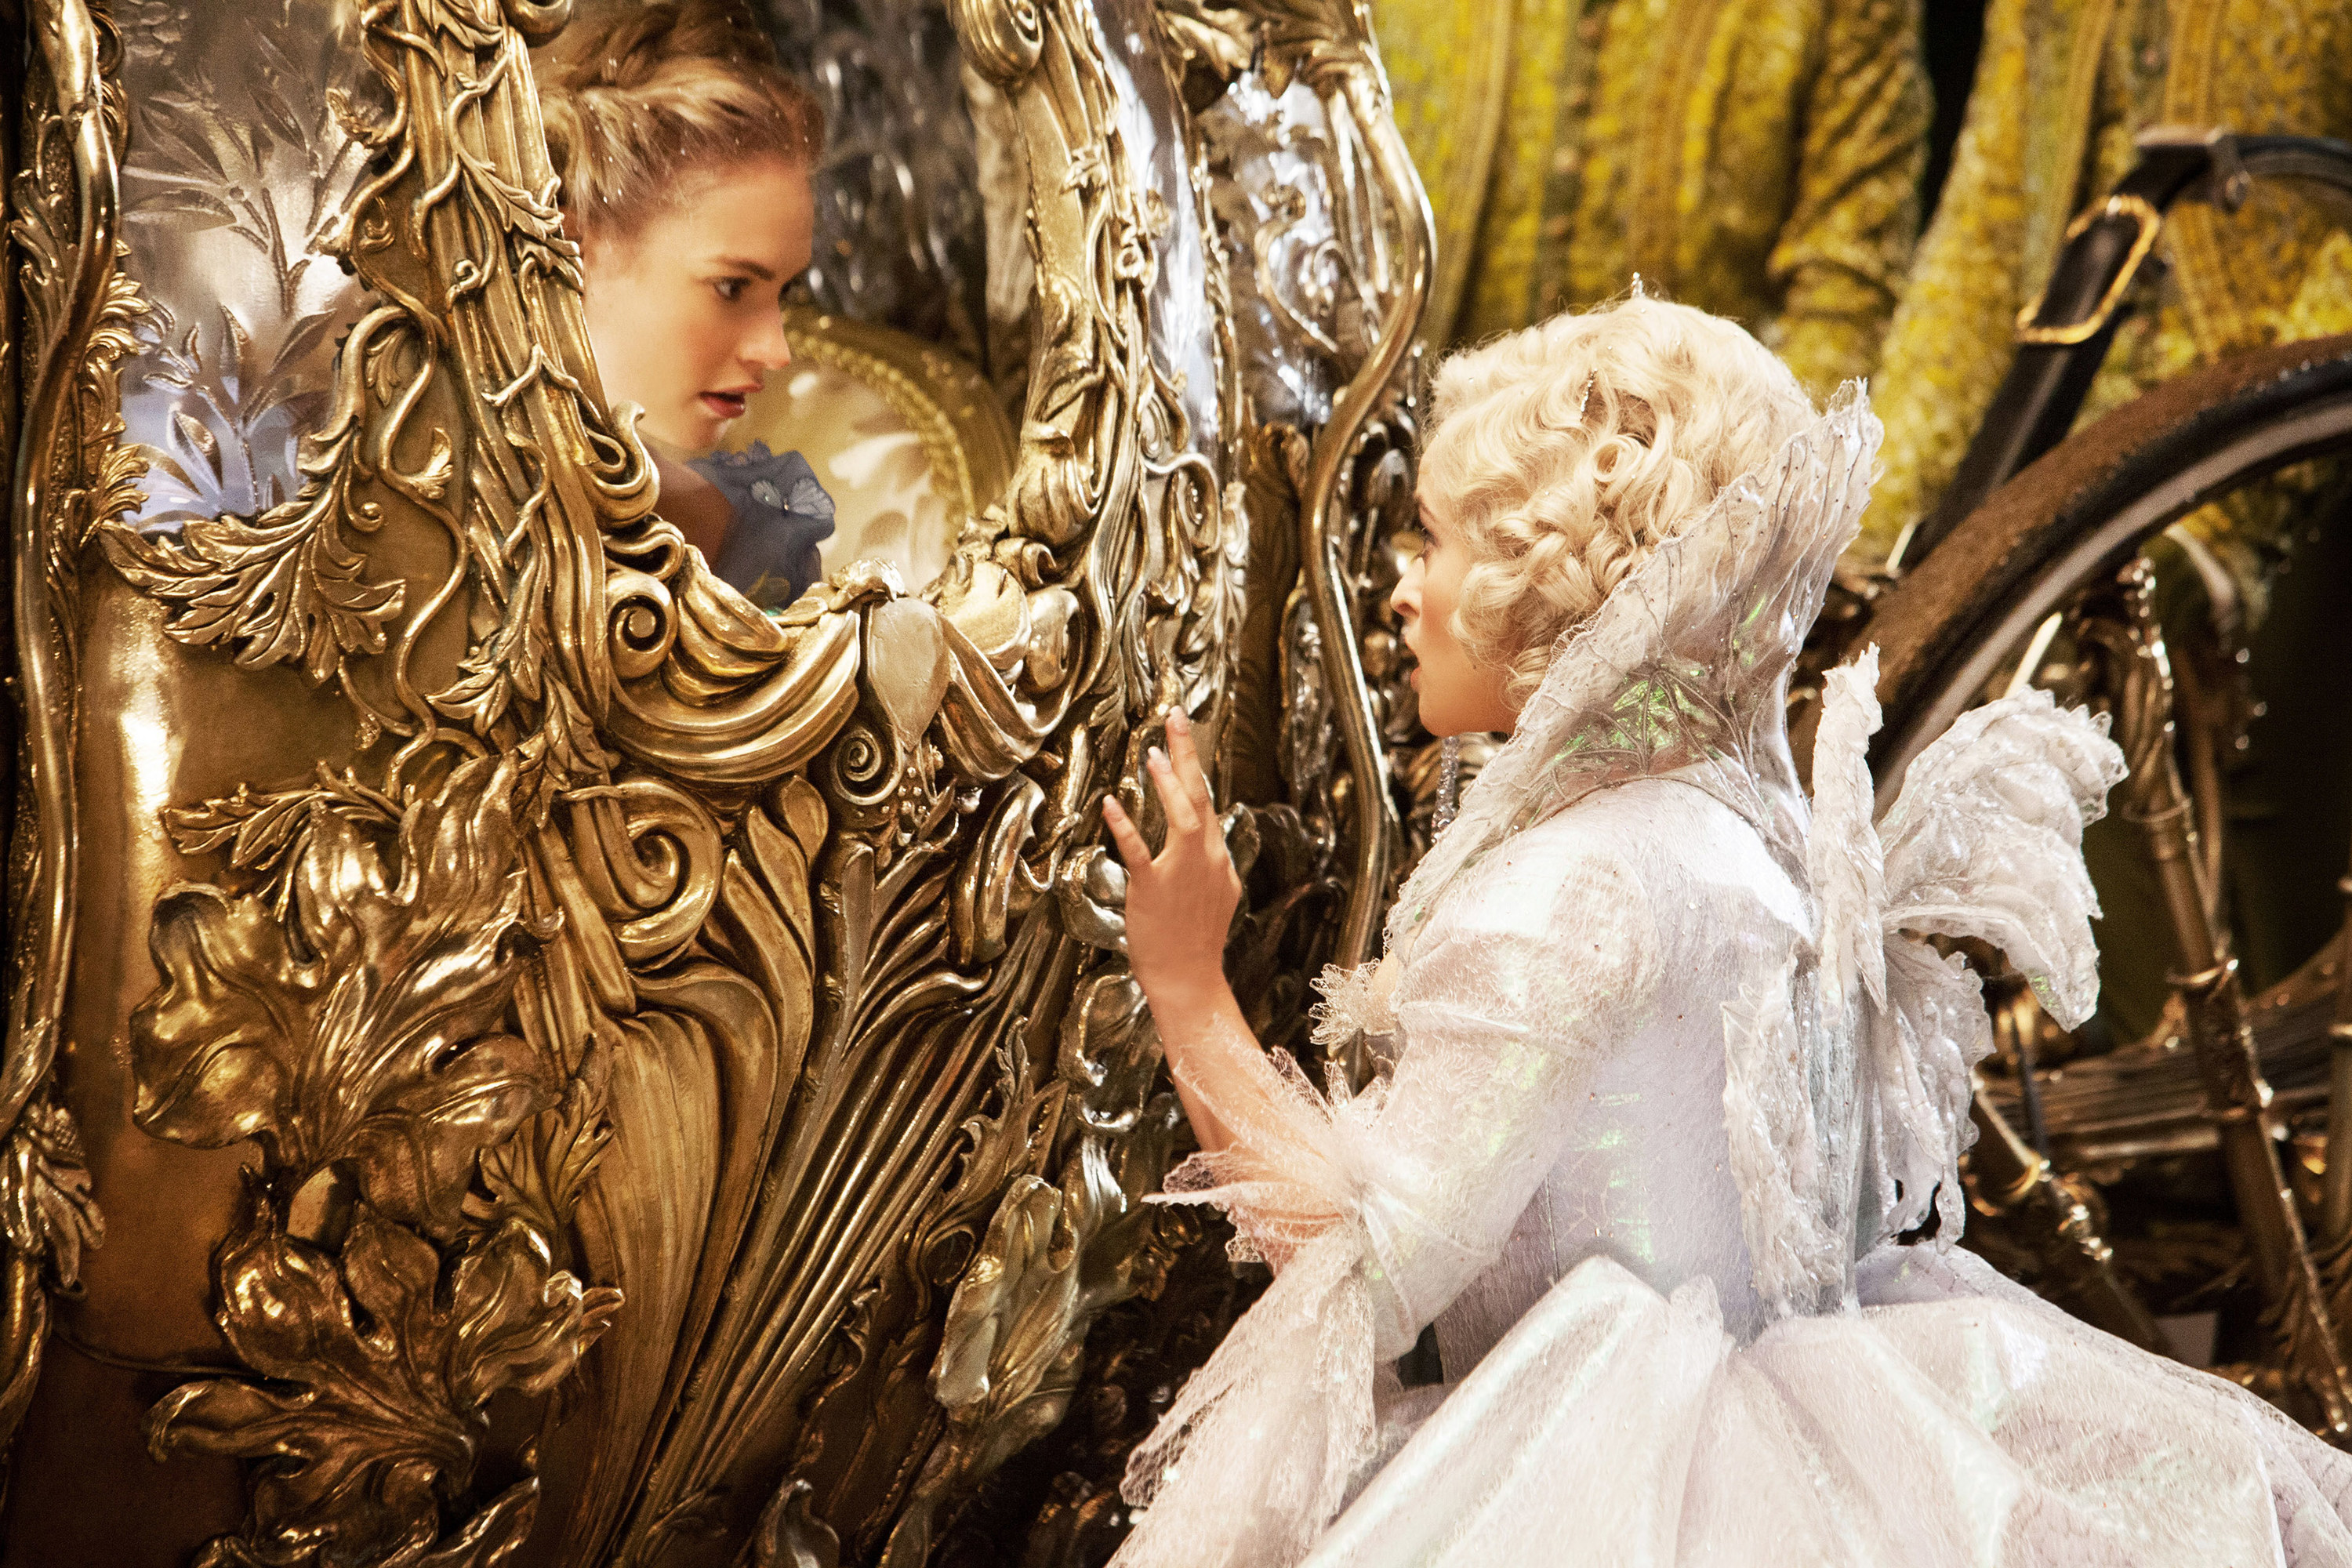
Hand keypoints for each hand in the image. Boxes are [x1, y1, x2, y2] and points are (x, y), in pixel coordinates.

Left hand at [1103, 712, 1241, 1020]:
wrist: (1190, 979)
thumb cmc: (1197, 942)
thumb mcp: (1218, 897)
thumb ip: (1213, 865)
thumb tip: (1212, 843)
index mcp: (1219, 859)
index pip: (1208, 804)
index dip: (1195, 768)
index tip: (1181, 737)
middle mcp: (1206, 859)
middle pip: (1201, 796)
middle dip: (1188, 754)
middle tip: (1175, 717)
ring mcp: (1182, 873)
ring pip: (1182, 817)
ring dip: (1168, 783)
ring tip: (1151, 752)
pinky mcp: (1153, 889)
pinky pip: (1139, 851)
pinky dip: (1126, 825)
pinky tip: (1111, 803)